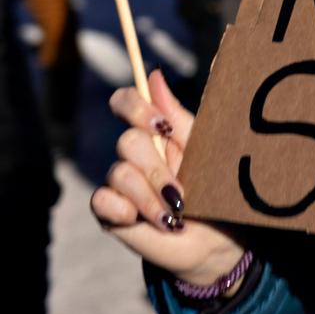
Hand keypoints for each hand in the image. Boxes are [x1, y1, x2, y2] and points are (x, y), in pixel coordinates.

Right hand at [91, 69, 245, 286]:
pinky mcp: (111, 212)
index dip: (134, 106)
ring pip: (118, 173)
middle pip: (127, 141)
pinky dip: (122, 209)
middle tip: (180, 193)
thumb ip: (177, 115)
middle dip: (156, 171)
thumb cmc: (211, 187)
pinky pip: (101, 200)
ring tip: (172, 215)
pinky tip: (138, 220)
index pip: (126, 102)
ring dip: (148, 197)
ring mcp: (121, 183)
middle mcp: (135, 154)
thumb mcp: (200, 149)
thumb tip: (155, 74)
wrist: (213, 239)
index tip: (160, 125)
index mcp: (156, 132)